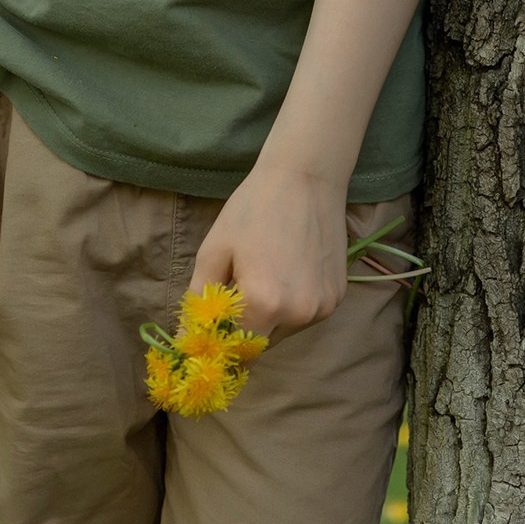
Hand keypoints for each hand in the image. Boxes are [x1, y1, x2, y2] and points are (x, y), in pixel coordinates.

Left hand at [187, 162, 349, 348]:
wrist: (306, 175)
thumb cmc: (254, 207)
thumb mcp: (215, 250)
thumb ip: (198, 302)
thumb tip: (186, 342)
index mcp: (263, 303)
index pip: (234, 348)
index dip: (221, 338)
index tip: (214, 322)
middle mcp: (298, 314)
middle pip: (261, 344)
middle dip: (244, 328)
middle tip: (238, 289)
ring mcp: (323, 307)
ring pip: (284, 331)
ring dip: (269, 317)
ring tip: (266, 272)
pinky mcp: (338, 297)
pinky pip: (305, 315)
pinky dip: (292, 304)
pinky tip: (289, 268)